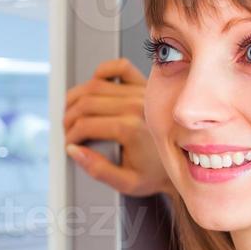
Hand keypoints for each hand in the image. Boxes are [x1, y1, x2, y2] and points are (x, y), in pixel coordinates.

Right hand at [63, 58, 174, 197]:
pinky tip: (94, 86)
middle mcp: (136, 106)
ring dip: (76, 98)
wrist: (182, 161)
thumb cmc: (156, 172)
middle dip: (69, 119)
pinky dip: (102, 72)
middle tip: (68, 131)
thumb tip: (74, 150)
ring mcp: (141, 92)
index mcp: (131, 129)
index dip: (70, 135)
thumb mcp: (126, 183)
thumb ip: (98, 170)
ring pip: (94, 85)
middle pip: (86, 104)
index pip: (85, 125)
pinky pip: (119, 66)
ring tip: (74, 114)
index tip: (69, 144)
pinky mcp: (145, 84)